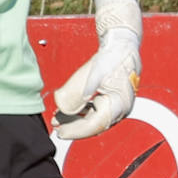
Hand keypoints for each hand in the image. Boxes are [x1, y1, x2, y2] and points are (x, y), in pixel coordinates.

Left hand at [51, 0, 141, 140]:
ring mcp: (118, 105)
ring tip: (58, 119)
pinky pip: (96, 111)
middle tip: (55, 128)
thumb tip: (64, 109)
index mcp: (119, 105)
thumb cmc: (111, 57)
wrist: (122, 44)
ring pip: (94, 119)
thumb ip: (78, 93)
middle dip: (73, 127)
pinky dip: (82, 113)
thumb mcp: (91, 74)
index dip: (75, 131)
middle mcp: (121, 109)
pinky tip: (68, 112)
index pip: (94, 125)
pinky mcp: (112, 100)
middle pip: (94, 125)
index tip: (60, 132)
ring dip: (76, 120)